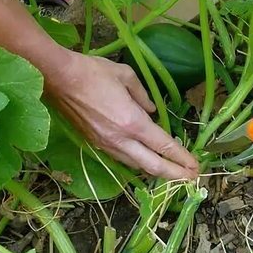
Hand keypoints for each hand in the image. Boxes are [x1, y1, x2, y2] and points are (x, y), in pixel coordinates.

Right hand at [45, 51, 198, 179]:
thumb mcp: (126, 76)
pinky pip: (122, 158)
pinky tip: (145, 162)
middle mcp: (120, 139)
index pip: (163, 146)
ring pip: (136, 165)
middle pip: (152, 165)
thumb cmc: (93, 72)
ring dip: (156, 171)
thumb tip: (152, 110)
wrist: (57, 78)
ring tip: (173, 174)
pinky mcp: (94, 143)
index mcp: (132, 122)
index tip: (196, 166)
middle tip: (192, 179)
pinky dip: (138, 163)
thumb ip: (144, 95)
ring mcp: (105, 144)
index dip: (182, 158)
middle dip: (175, 174)